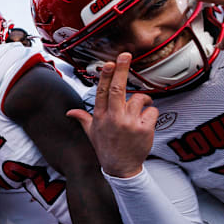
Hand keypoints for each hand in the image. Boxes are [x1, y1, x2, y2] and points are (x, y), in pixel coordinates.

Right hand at [66, 53, 157, 177]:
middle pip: (118, 89)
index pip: (102, 92)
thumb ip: (83, 119)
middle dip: (122, 70)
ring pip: (140, 99)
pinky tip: (145, 123)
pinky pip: (152, 111)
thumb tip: (70, 112)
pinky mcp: (143, 128)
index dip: (106, 76)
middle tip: (125, 56)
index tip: (109, 64)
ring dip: (143, 101)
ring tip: (140, 110)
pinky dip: (151, 114)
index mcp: (100, 116)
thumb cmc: (106, 148)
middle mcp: (113, 118)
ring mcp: (129, 123)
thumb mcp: (91, 133)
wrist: (121, 168)